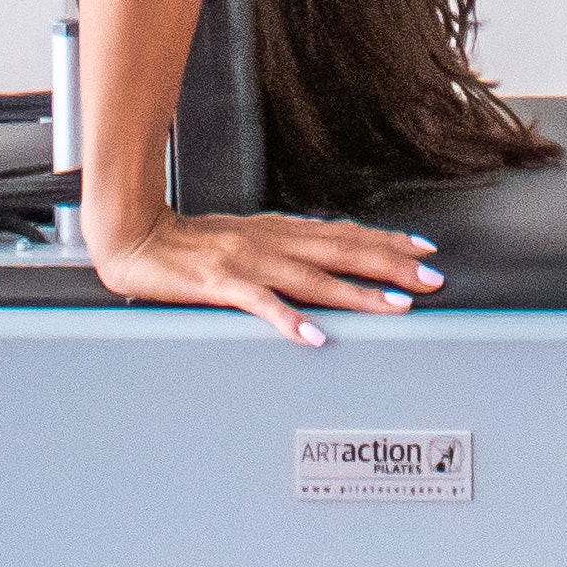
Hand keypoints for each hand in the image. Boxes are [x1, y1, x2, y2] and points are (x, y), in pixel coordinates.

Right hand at [84, 205, 444, 341]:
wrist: (135, 235)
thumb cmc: (187, 243)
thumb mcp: (244, 238)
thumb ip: (282, 247)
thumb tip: (323, 250)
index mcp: (277, 231)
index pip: (344, 233)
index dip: (386, 242)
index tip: (424, 249)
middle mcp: (270, 241)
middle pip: (342, 252)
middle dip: (391, 266)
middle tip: (431, 279)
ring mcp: (248, 262)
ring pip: (314, 278)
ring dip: (357, 293)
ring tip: (394, 307)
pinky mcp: (221, 284)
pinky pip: (262, 304)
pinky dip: (289, 319)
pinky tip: (315, 336)